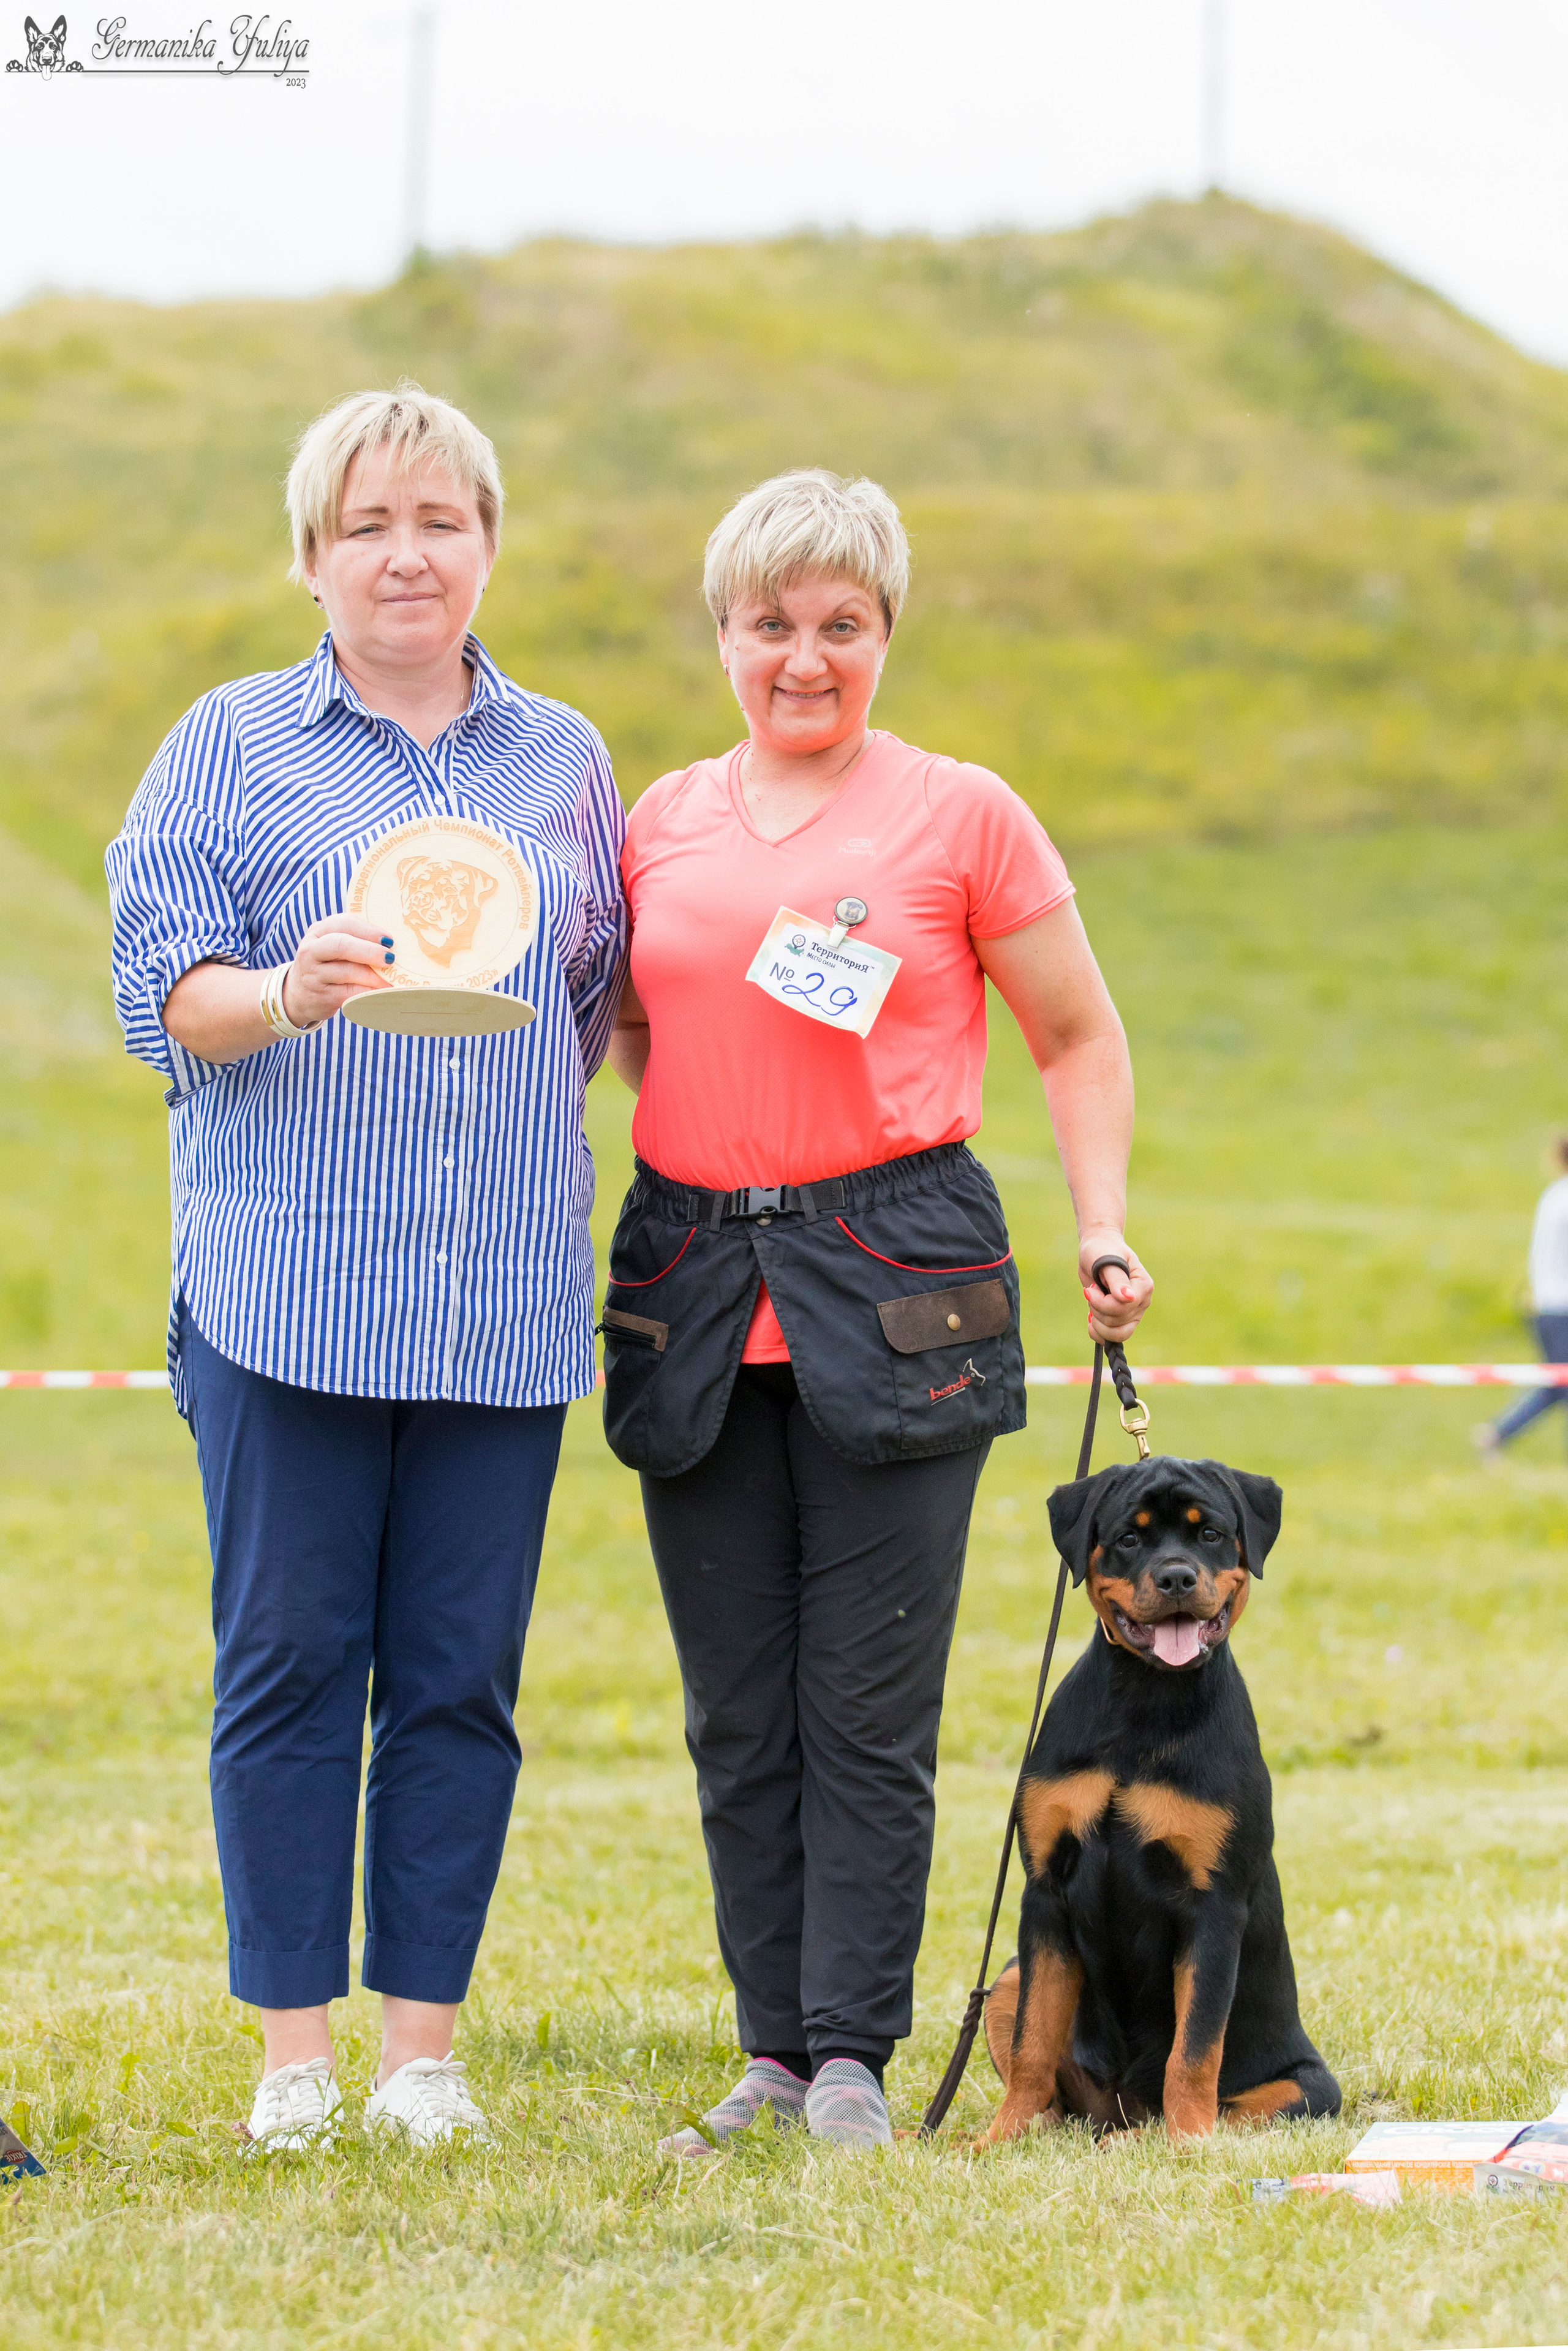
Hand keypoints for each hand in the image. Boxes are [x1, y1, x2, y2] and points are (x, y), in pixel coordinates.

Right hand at [282, 914, 396, 1026]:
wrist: (299, 995)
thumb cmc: (327, 965)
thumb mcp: (332, 946)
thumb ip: (356, 940)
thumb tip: (391, 944)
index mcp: (318, 931)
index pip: (343, 923)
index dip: (368, 930)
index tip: (389, 939)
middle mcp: (311, 951)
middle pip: (340, 945)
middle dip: (369, 950)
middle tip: (390, 957)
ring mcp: (314, 975)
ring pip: (346, 971)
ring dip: (372, 975)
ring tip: (391, 978)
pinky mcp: (321, 996)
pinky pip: (349, 993)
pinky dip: (368, 992)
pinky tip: (382, 991)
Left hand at [1078, 1233, 1152, 1346]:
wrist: (1098, 1250)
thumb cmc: (1102, 1250)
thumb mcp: (1106, 1259)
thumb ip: (1117, 1279)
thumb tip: (1129, 1298)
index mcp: (1143, 1285)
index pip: (1123, 1307)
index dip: (1101, 1302)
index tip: (1090, 1288)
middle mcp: (1142, 1301)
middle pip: (1117, 1322)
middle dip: (1097, 1309)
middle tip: (1091, 1291)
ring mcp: (1134, 1312)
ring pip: (1117, 1334)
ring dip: (1097, 1322)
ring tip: (1092, 1303)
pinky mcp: (1124, 1320)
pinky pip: (1113, 1338)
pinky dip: (1098, 1332)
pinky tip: (1091, 1318)